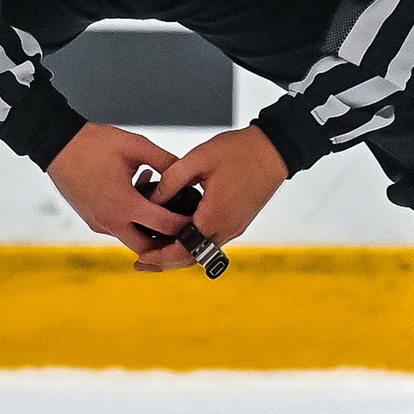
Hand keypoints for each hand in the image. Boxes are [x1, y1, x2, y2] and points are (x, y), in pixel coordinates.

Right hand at [47, 123, 192, 266]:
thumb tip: (186, 173)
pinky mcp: (92, 220)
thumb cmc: (93, 144)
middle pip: (147, 248)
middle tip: (182, 227)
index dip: (185, 226)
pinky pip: (117, 229)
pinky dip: (131, 221)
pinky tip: (138, 196)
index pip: (164, 226)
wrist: (57, 145)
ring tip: (159, 207)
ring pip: (131, 240)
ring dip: (147, 231)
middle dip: (166, 242)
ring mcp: (99, 223)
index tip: (198, 221)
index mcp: (124, 204)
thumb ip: (165, 161)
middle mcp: (110, 220)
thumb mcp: (136, 146)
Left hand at [142, 126, 285, 272]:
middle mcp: (226, 228)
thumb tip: (152, 200)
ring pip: (202, 253)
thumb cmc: (239, 151)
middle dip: (165, 263)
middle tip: (141, 263)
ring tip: (155, 254)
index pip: (183, 249)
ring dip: (178, 256)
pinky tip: (178, 238)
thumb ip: (172, 180)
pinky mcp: (238, 222)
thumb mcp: (199, 158)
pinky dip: (192, 245)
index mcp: (215, 215)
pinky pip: (211, 242)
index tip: (140, 257)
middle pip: (192, 258)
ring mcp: (234, 227)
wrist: (273, 150)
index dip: (160, 257)